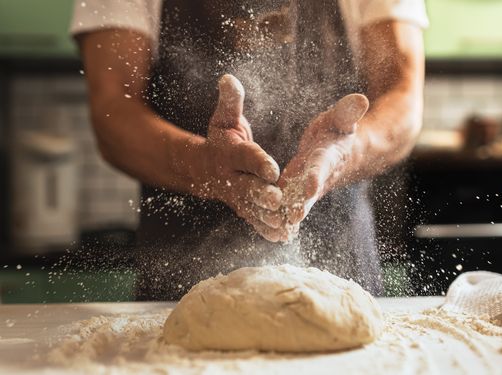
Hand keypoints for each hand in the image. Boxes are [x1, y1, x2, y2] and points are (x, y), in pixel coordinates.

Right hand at [191, 74, 284, 240]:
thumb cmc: (221, 139)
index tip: (273, 168)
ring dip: (267, 217)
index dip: (258, 162)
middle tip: (278, 200)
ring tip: (284, 224)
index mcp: (230, 153)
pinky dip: (265, 229)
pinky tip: (281, 237)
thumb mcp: (224, 118)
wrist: (203, 168)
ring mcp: (235, 196)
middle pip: (247, 187)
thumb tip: (228, 78)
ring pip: (251, 209)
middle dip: (262, 194)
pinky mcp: (242, 208)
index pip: (245, 157)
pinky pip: (253, 220)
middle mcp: (231, 177)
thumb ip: (230, 101)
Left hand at [279, 94, 369, 234]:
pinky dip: (283, 218)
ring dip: (288, 215)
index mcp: (328, 156)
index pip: (322, 166)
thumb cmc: (338, 130)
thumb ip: (348, 112)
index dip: (317, 175)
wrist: (344, 152)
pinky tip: (271, 231)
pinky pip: (290, 206)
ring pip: (299, 203)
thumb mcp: (342, 119)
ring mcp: (308, 187)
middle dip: (302, 203)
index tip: (310, 185)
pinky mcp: (298, 192)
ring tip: (277, 228)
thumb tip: (361, 98)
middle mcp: (319, 176)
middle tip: (292, 216)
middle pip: (310, 191)